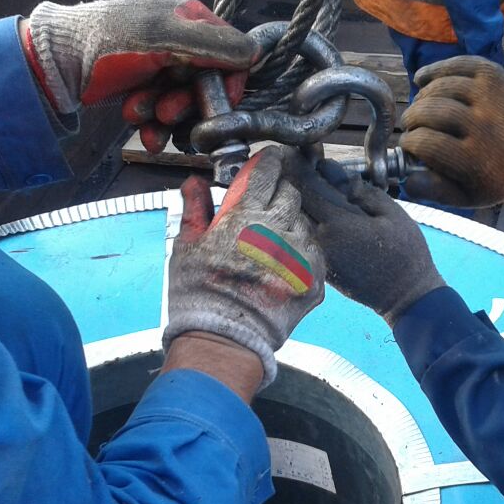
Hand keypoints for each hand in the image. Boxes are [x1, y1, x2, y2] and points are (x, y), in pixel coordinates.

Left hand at [23, 0, 257, 152]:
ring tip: (143, 117)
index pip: (230, 55)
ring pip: (185, 105)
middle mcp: (180, 44)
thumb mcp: (164, 38)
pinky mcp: (145, 90)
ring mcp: (162, 68)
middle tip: (167, 113)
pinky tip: (141, 131)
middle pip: (207, 85)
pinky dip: (154, 127)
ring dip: (167, 119)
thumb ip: (211, 46)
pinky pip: (163, 116)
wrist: (60, 63)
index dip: (229, 83)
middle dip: (188, 104)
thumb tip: (255, 53)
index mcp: (190, 21)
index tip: (222, 105)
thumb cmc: (109, 40)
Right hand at [163, 146, 325, 389]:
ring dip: (292, 226)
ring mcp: (301, 254)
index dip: (269, 162)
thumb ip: (195, 209)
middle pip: (291, 193)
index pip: (267, 170)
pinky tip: (284, 266)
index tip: (269, 162)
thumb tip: (194, 182)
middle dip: (280, 193)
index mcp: (246, 215)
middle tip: (266, 208)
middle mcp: (279, 229)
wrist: (224, 341)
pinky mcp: (316, 279)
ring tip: (273, 245)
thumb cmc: (198, 294)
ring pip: (305, 224)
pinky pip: (315, 254)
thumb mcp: (187, 246)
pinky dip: (303, 254)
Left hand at [297, 161, 444, 324]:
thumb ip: (360, 191)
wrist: (405, 297)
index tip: (294, 148)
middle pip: (296, 203)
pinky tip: (316, 208)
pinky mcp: (320, 265)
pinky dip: (307, 218)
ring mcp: (318, 255)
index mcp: (337, 225)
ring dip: (299, 200)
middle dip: (294, 180)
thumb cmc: (406, 253)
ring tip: (304, 182)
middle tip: (294, 160)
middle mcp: (320, 241)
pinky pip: (306, 235)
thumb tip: (332, 171)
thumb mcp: (392, 214)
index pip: (306, 187)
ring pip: (299, 220)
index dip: (297, 165)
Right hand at [399, 56, 503, 208]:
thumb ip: (432, 191)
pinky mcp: (496, 77)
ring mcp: (493, 97)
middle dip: (412, 118)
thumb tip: (405, 175)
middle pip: (432, 111)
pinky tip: (423, 79)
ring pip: (442, 86)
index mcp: (477, 160)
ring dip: (422, 96)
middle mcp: (486, 126)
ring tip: (419, 107)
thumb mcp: (465, 197)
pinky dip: (436, 69)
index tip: (406, 144)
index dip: (409, 142)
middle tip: (409, 125)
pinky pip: (459, 65)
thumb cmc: (493, 179)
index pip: (427, 143)